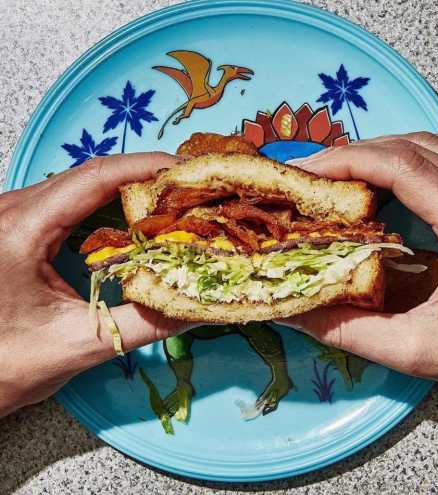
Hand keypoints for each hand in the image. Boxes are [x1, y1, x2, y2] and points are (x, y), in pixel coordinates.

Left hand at [0, 153, 193, 416]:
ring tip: (173, 199)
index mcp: (20, 231)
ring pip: (83, 184)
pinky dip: (110, 202)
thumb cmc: (8, 364)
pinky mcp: (20, 223)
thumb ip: (147, 323)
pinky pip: (72, 199)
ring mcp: (13, 213)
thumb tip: (200, 306)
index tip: (187, 170)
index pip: (94, 178)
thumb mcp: (82, 344)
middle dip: (146, 176)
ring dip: (129, 187)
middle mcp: (12, 210)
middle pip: (92, 174)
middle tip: (192, 187)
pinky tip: (136, 215)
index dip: (146, 167)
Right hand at [282, 132, 437, 399]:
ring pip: (432, 143)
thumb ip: (351, 332)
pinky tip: (389, 172)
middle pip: (412, 146)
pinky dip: (411, 154)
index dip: (346, 161)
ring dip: (380, 151)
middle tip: (312, 174)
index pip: (401, 167)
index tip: (306, 172)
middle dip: (353, 154)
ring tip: (341, 172)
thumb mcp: (420, 351)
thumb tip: (293, 312)